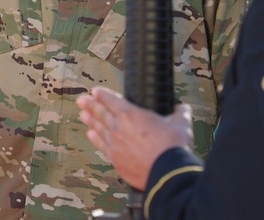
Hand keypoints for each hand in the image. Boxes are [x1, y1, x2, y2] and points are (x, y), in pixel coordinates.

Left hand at [77, 87, 194, 189]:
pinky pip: (102, 146)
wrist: (167, 173)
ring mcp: (115, 145)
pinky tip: (91, 135)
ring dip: (90, 121)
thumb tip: (183, 109)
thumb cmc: (172, 146)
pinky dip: (95, 139)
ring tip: (82, 115)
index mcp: (131, 114)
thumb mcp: (179, 124)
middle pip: (101, 114)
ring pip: (99, 129)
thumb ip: (179, 114)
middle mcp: (118, 128)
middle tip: (81, 100)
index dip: (103, 95)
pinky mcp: (116, 160)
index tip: (95, 91)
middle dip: (90, 105)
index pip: (112, 100)